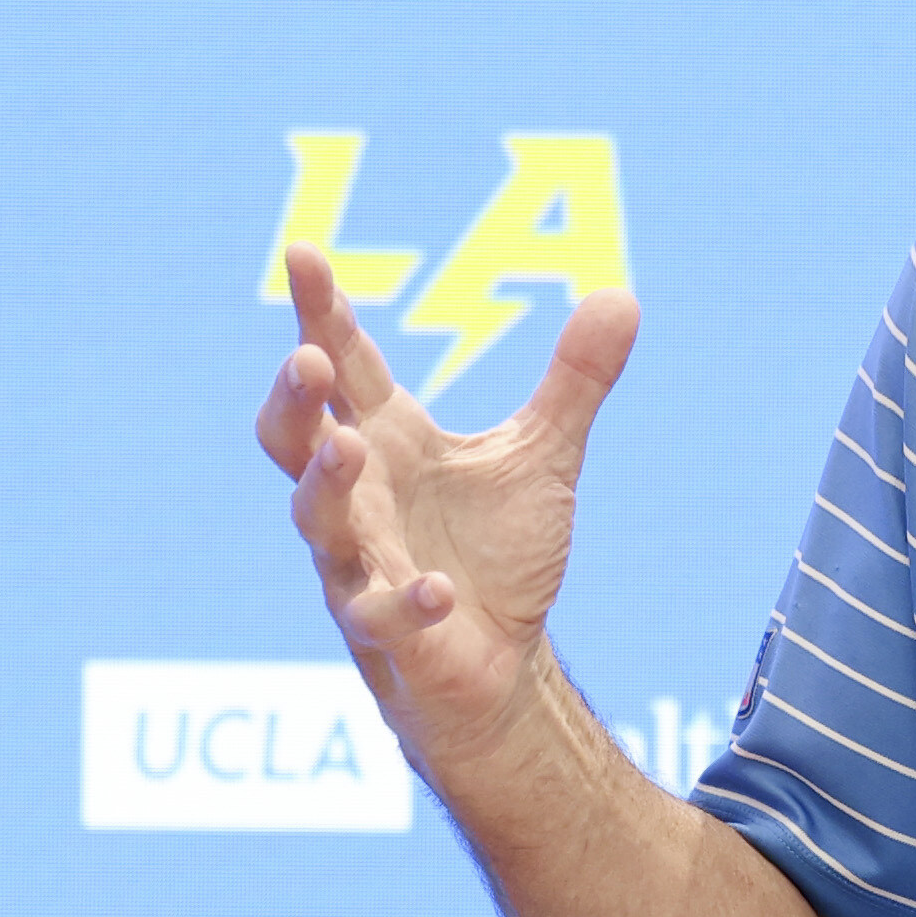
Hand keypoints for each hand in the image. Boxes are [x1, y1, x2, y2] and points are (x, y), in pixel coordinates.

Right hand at [252, 244, 639, 780]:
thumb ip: (573, 382)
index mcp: (388, 440)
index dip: (322, 313)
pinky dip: (406, 600)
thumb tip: (622, 295)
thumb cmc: (496, 554)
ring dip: (324, 484)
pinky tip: (438, 588)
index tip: (304, 253)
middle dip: (294, 397)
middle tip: (307, 356)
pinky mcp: (387, 631)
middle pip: (295, 437)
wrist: (497, 663)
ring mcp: (361, 563)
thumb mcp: (542, 457)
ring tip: (344, 445)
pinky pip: (380, 613)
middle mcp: (358, 496)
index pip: (344, 366)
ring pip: (316, 520)